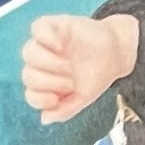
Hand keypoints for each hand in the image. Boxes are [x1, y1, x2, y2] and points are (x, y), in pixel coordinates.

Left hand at [22, 12, 136, 123]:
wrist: (117, 53)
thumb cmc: (97, 75)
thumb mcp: (84, 97)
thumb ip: (65, 110)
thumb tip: (44, 119)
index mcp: (45, 83)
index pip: (31, 93)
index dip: (40, 99)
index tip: (56, 99)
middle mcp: (41, 64)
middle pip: (27, 74)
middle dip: (48, 82)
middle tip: (70, 82)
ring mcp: (45, 44)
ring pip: (29, 52)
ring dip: (47, 63)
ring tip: (68, 66)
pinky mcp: (53, 25)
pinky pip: (37, 28)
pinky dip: (45, 38)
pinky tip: (59, 45)